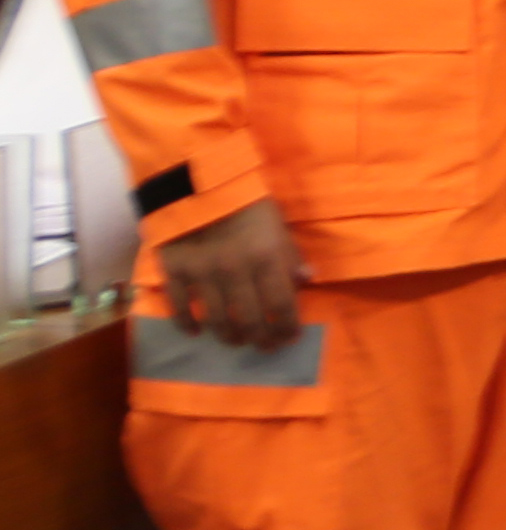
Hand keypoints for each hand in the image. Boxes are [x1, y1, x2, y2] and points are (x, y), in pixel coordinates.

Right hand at [156, 201, 304, 351]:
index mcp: (266, 259)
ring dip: (230, 337)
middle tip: (265, 345)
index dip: (287, 327)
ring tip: (237, 340)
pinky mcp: (175, 272)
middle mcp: (235, 272)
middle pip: (250, 321)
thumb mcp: (278, 225)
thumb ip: (290, 256)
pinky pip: (180, 309)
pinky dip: (188, 325)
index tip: (290, 337)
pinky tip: (197, 332)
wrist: (197, 183)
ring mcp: (202, 274)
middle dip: (261, 340)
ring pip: (217, 321)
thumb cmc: (246, 203)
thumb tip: (306, 281)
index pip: (282, 306)